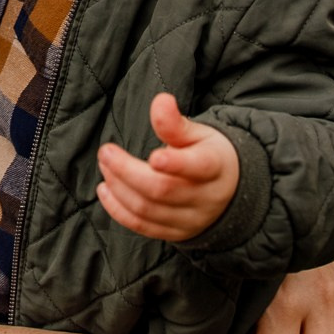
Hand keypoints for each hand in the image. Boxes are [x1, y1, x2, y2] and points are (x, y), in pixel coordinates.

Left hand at [95, 93, 239, 241]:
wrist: (229, 191)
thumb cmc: (208, 154)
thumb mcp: (199, 134)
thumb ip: (176, 122)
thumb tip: (160, 101)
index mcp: (215, 167)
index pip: (198, 167)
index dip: (176, 164)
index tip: (153, 156)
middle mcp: (204, 198)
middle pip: (163, 190)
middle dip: (128, 172)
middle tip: (105, 152)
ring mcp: (190, 219)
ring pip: (148, 210)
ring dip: (119, 187)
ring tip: (105, 165)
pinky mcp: (175, 233)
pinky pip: (142, 226)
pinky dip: (118, 210)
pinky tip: (105, 189)